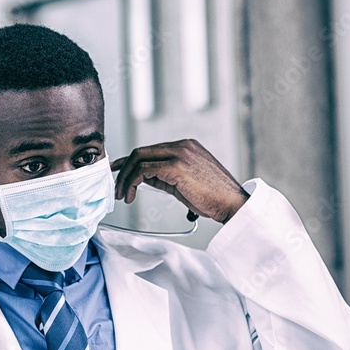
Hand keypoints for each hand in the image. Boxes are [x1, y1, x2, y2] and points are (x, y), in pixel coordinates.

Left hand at [112, 139, 248, 223]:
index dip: (129, 161)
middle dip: (123, 169)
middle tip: (117, 187)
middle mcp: (181, 146)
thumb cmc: (213, 198)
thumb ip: (164, 176)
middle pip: (140, 152)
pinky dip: (133, 182)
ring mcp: (179, 154)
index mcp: (185, 147)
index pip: (150, 150)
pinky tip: (132, 195)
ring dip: (125, 179)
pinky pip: (144, 170)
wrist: (232, 203)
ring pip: (138, 159)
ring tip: (123, 195)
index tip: (117, 170)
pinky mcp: (176, 166)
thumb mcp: (184, 183)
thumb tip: (143, 178)